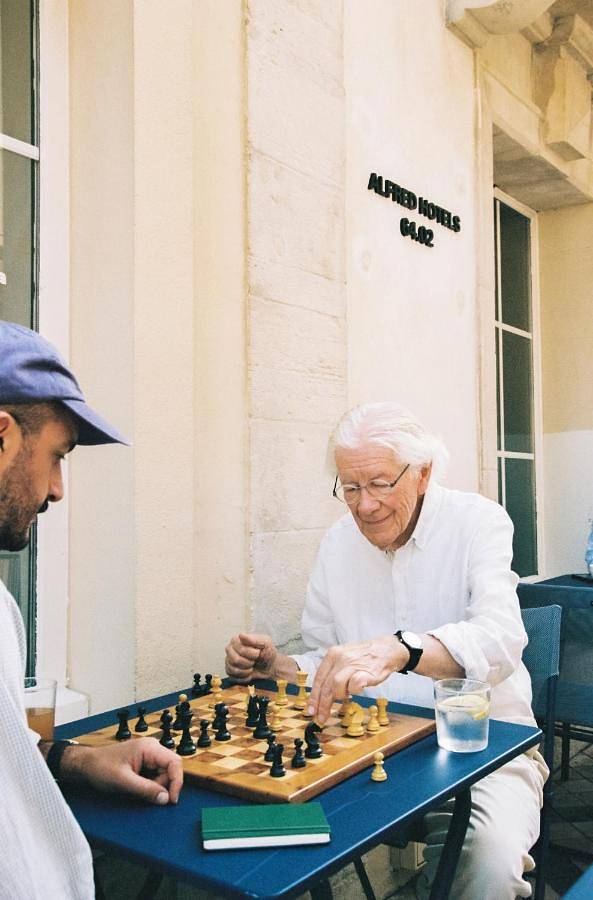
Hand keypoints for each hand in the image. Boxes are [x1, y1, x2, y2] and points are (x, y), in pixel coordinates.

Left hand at [65, 738, 182, 804]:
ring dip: (155, 786)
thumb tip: (165, 798)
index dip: (177, 782)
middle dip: (163, 786)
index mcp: (149, 748)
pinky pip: (154, 775)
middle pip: (170, 769)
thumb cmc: (100, 767)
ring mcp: (148, 755)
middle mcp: (151, 749)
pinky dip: (150, 785)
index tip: (171, 799)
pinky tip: (137, 787)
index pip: (174, 762)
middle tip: (149, 796)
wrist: (86, 765)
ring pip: (163, 774)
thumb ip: (146, 790)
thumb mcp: (124, 782)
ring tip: (136, 790)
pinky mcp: (143, 762)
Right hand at [225, 632, 278, 681]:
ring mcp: (228, 661)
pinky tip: (249, 673)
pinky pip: (233, 677)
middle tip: (254, 661)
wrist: (269, 667)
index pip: (239, 649)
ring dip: (246, 671)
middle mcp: (230, 649)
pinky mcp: (230, 672)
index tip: (258, 653)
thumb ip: (254, 639)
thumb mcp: (265, 643)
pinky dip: (244, 677)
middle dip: (248, 663)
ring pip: (233, 669)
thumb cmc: (267, 652)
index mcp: (237, 640)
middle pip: (235, 660)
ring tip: (252, 667)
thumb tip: (241, 635)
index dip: (250, 653)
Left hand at [306, 636, 404, 723]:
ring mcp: (353, 664)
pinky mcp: (366, 672)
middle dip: (322, 705)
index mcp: (332, 654)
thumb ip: (332, 673)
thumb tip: (320, 695)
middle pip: (326, 686)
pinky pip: (354, 686)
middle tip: (322, 718)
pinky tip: (358, 688)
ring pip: (336, 687)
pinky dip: (354, 691)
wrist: (386, 650)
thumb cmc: (364, 657)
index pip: (318, 679)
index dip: (314, 697)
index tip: (311, 710)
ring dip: (341, 696)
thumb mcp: (344, 658)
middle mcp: (340, 658)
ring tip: (348, 694)